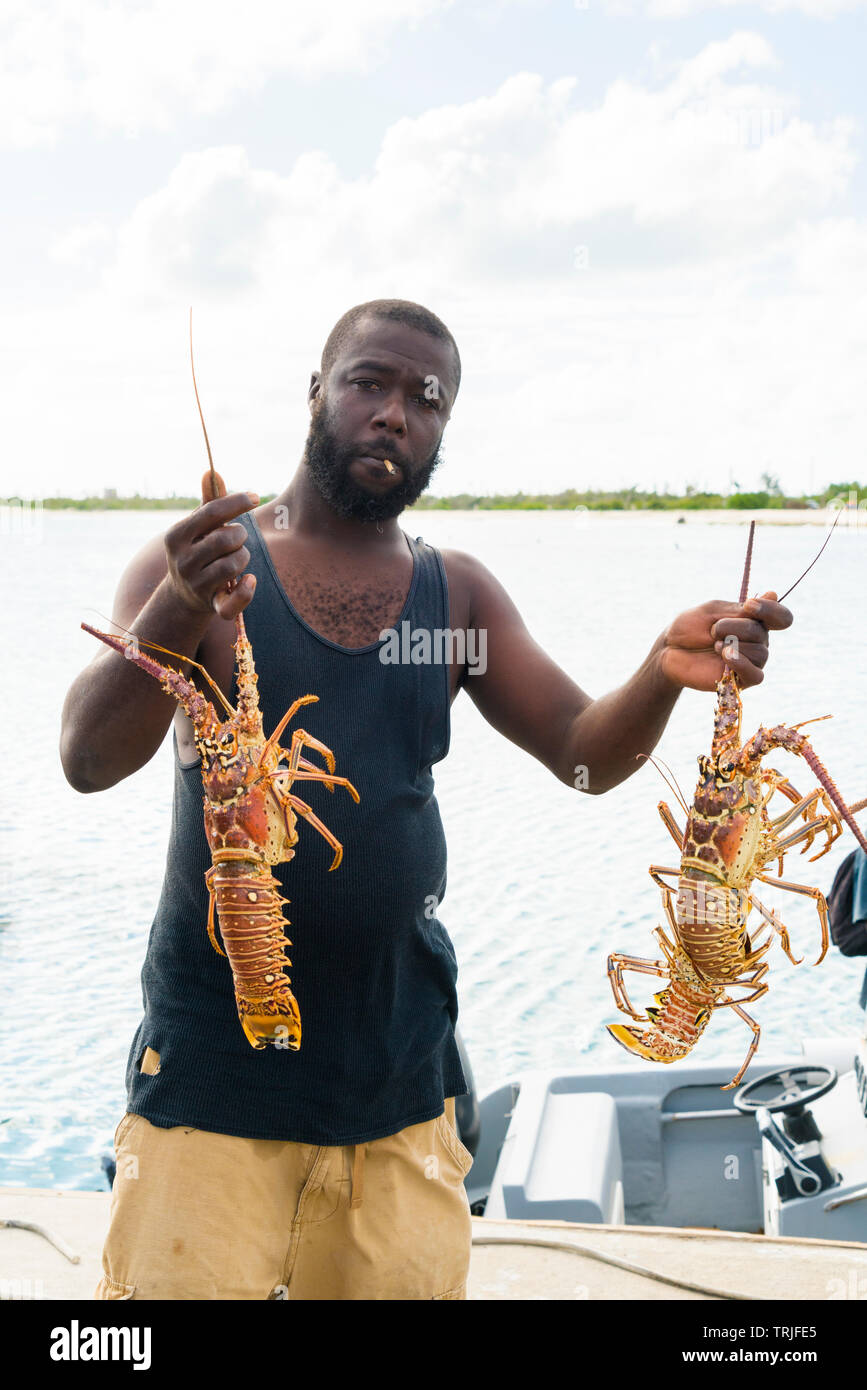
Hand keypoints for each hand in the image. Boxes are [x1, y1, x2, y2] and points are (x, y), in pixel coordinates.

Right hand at [164, 491, 258, 620]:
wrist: (182, 594)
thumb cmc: (196, 550)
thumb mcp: (197, 527)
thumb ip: (208, 502)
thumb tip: (211, 471)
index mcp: (176, 536)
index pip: (211, 512)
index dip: (237, 502)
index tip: (255, 497)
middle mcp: (182, 561)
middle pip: (225, 539)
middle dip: (240, 534)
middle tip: (238, 536)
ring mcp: (195, 585)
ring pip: (233, 565)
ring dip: (244, 557)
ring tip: (238, 556)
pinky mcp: (210, 605)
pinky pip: (232, 602)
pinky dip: (246, 591)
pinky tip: (249, 580)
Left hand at [658, 591, 792, 690]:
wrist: (668, 650)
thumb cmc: (689, 628)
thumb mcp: (713, 611)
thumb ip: (741, 610)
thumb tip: (774, 594)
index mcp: (754, 621)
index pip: (781, 617)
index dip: (770, 610)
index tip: (748, 606)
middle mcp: (758, 641)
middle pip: (762, 633)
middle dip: (734, 627)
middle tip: (712, 630)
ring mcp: (751, 661)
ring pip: (760, 653)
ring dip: (733, 644)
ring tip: (714, 644)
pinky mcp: (741, 680)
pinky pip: (756, 675)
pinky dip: (742, 664)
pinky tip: (726, 656)